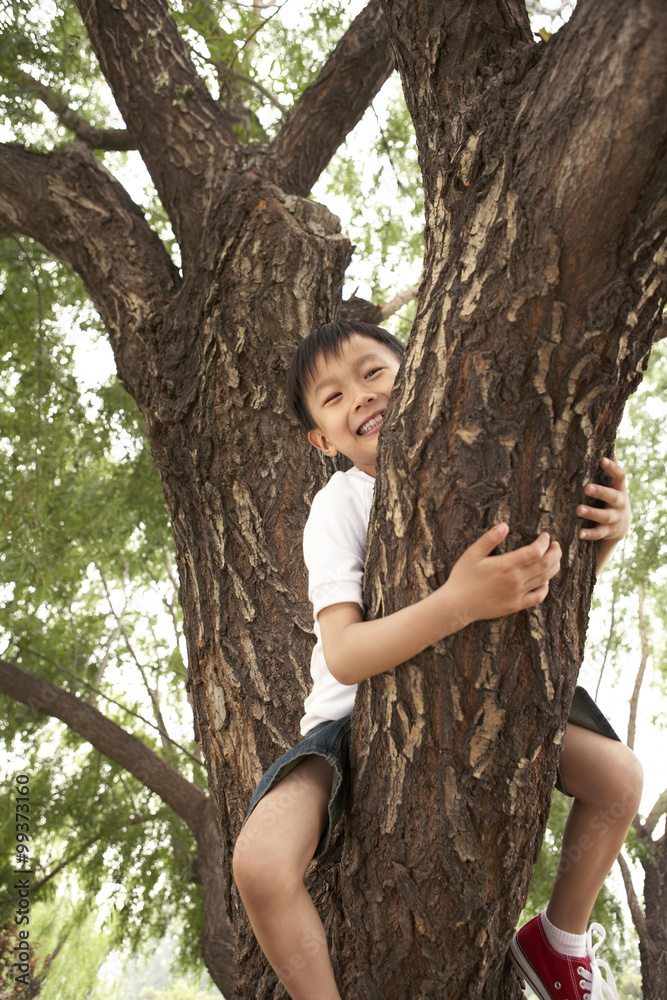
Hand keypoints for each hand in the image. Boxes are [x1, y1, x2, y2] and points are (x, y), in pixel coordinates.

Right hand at [444, 522, 561, 628]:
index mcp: (506, 565)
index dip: (544, 542)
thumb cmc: (462, 577)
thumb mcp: (472, 553)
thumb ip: (490, 538)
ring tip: (555, 559)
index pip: (535, 551)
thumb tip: (505, 525)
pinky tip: (545, 582)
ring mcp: (517, 594)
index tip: (546, 536)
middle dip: (555, 553)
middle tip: (557, 545)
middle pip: (545, 564)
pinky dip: (545, 588)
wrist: (457, 605)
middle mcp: (515, 580)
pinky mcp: (516, 605)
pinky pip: (537, 597)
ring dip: (554, 567)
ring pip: (545, 579)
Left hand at [577, 454, 630, 542]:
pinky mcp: (607, 531)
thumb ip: (611, 470)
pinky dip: (589, 534)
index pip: (620, 476)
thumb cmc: (613, 497)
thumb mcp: (615, 484)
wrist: (621, 525)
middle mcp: (619, 503)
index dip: (612, 468)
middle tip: (586, 487)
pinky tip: (579, 533)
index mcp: (619, 488)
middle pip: (612, 496)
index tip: (602, 460)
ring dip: (592, 513)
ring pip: (604, 516)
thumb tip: (611, 449)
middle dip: (600, 492)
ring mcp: (614, 518)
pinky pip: (599, 533)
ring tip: (578, 510)